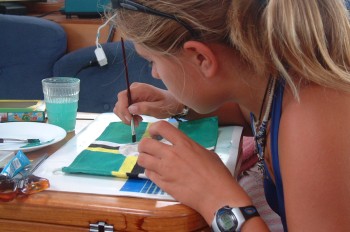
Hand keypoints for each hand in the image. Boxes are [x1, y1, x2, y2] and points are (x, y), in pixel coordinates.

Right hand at [113, 83, 183, 124]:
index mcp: (140, 89)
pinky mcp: (133, 100)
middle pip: (119, 102)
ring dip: (126, 117)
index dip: (123, 109)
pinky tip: (138, 119)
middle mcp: (133, 90)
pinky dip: (128, 116)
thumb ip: (145, 108)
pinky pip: (124, 109)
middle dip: (125, 115)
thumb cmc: (167, 105)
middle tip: (136, 123)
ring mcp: (132, 95)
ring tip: (138, 121)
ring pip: (120, 107)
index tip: (130, 119)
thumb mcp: (159, 108)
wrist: (172, 103)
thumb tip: (130, 109)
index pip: (123, 96)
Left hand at [137, 121, 251, 223]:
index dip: (154, 128)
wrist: (216, 196)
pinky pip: (148, 174)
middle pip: (145, 143)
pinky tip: (157, 173)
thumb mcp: (207, 153)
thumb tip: (185, 149)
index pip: (162, 127)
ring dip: (144, 158)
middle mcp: (171, 154)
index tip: (154, 133)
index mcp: (184, 144)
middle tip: (148, 148)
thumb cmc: (217, 174)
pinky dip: (150, 172)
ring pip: (142, 159)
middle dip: (144, 145)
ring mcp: (165, 170)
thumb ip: (191, 148)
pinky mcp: (163, 184)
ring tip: (150, 161)